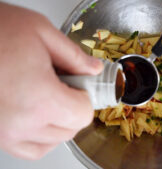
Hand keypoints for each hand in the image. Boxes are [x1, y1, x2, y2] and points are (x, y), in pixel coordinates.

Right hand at [0, 3, 102, 159]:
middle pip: (69, 130)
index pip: (82, 115)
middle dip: (73, 109)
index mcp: (40, 99)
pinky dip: (40, 137)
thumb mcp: (41, 32)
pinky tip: (38, 116)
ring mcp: (5, 133)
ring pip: (51, 142)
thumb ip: (74, 56)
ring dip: (58, 124)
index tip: (79, 85)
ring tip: (48, 99)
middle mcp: (21, 123)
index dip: (85, 97)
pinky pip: (28, 149)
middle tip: (63, 87)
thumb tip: (94, 70)